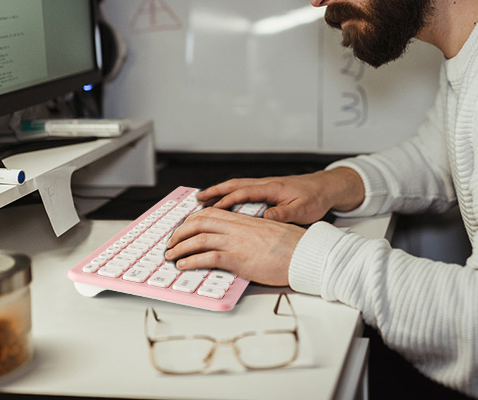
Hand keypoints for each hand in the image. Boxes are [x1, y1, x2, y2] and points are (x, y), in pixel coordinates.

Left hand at [165, 208, 305, 285]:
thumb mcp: (272, 233)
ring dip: (180, 247)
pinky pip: (207, 257)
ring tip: (171, 255)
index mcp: (247, 220)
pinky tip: (184, 265)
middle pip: (200, 221)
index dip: (193, 219)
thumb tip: (245, 242)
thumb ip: (254, 234)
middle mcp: (239, 227)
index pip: (212, 213)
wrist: (306, 254)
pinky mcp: (238, 258)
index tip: (184, 228)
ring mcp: (237, 242)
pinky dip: (191, 261)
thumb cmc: (294, 247)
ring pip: (199, 238)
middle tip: (172, 242)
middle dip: (180, 232)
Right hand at [196, 167, 364, 224]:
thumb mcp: (302, 209)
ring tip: (204, 199)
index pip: (243, 192)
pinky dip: (232, 194)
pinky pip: (245, 190)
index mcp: (272, 188)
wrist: (327, 187)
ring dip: (221, 192)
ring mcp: (266, 186)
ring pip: (238, 186)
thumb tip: (265, 219)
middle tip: (197, 199)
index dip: (226, 201)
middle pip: (235, 185)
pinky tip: (226, 203)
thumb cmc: (316, 198)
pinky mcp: (269, 190)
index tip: (211, 209)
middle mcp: (266, 184)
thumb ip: (283, 213)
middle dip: (215, 192)